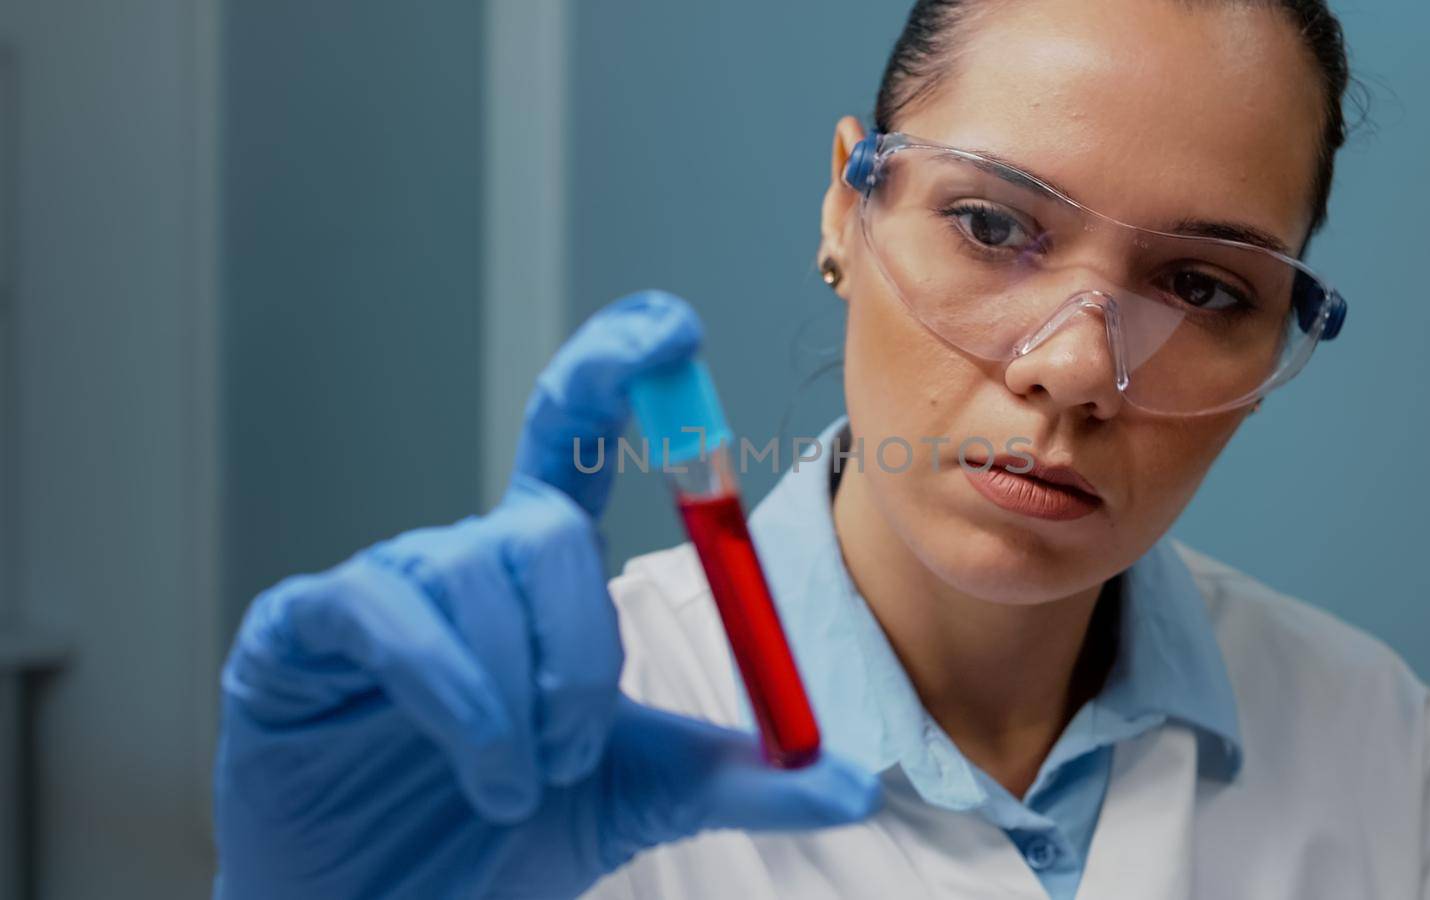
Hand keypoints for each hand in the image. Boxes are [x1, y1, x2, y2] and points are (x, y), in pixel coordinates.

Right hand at [213, 290, 880, 899]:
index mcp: (541, 576)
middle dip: (583, 643)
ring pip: (473, 569)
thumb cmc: (507, 834)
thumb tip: (855, 780)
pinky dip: (447, 683)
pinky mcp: (300, 633)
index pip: (575, 442)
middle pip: (541, 523)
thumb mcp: (643, 797)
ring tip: (514, 785)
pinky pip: (380, 611)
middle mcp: (464, 563)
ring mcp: (380, 591)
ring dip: (517, 690)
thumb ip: (744, 777)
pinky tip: (477, 760)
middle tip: (576, 747)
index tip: (672, 327)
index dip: (613, 372)